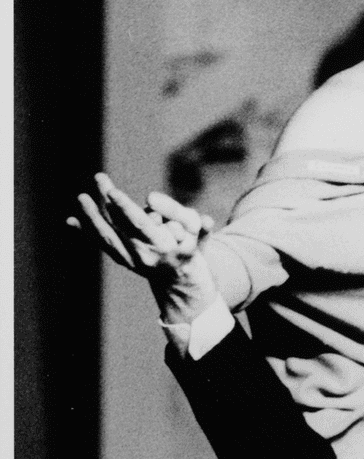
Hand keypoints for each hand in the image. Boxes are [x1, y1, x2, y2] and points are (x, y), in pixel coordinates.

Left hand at [67, 174, 217, 319]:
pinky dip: (86, 233)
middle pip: (120, 227)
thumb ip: (191, 221)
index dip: (125, 208)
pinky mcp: (122, 259)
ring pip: (107, 237)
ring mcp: (130, 260)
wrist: (182, 280)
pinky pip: (102, 244)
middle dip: (108, 202)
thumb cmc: (191, 248)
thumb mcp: (198, 234)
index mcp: (164, 249)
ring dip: (91, 217)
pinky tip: (70, 221)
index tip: (112, 193)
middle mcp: (144, 257)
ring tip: (81, 198)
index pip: (140, 225)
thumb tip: (170, 208)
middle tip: (100, 178)